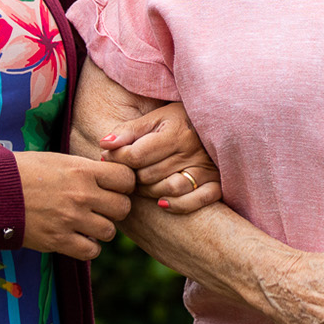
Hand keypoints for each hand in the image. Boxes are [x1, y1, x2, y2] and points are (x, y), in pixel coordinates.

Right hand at [14, 152, 135, 259]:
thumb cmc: (24, 171)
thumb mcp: (59, 160)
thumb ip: (86, 169)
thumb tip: (108, 176)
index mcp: (82, 170)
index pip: (126, 179)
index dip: (124, 184)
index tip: (114, 187)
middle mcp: (81, 195)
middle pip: (123, 208)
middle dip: (115, 208)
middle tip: (101, 207)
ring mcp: (70, 219)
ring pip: (109, 232)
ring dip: (101, 229)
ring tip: (86, 223)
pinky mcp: (58, 241)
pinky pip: (91, 251)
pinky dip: (88, 247)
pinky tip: (77, 238)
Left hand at [100, 102, 221, 214]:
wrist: (219, 123)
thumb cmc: (180, 120)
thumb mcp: (155, 118)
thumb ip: (129, 130)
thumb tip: (104, 144)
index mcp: (175, 132)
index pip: (135, 155)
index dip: (117, 158)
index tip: (110, 155)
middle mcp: (191, 150)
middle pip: (148, 175)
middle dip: (132, 175)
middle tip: (128, 170)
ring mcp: (206, 168)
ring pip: (168, 190)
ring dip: (149, 190)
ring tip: (144, 182)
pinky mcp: (216, 182)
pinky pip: (196, 201)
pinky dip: (178, 205)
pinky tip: (163, 202)